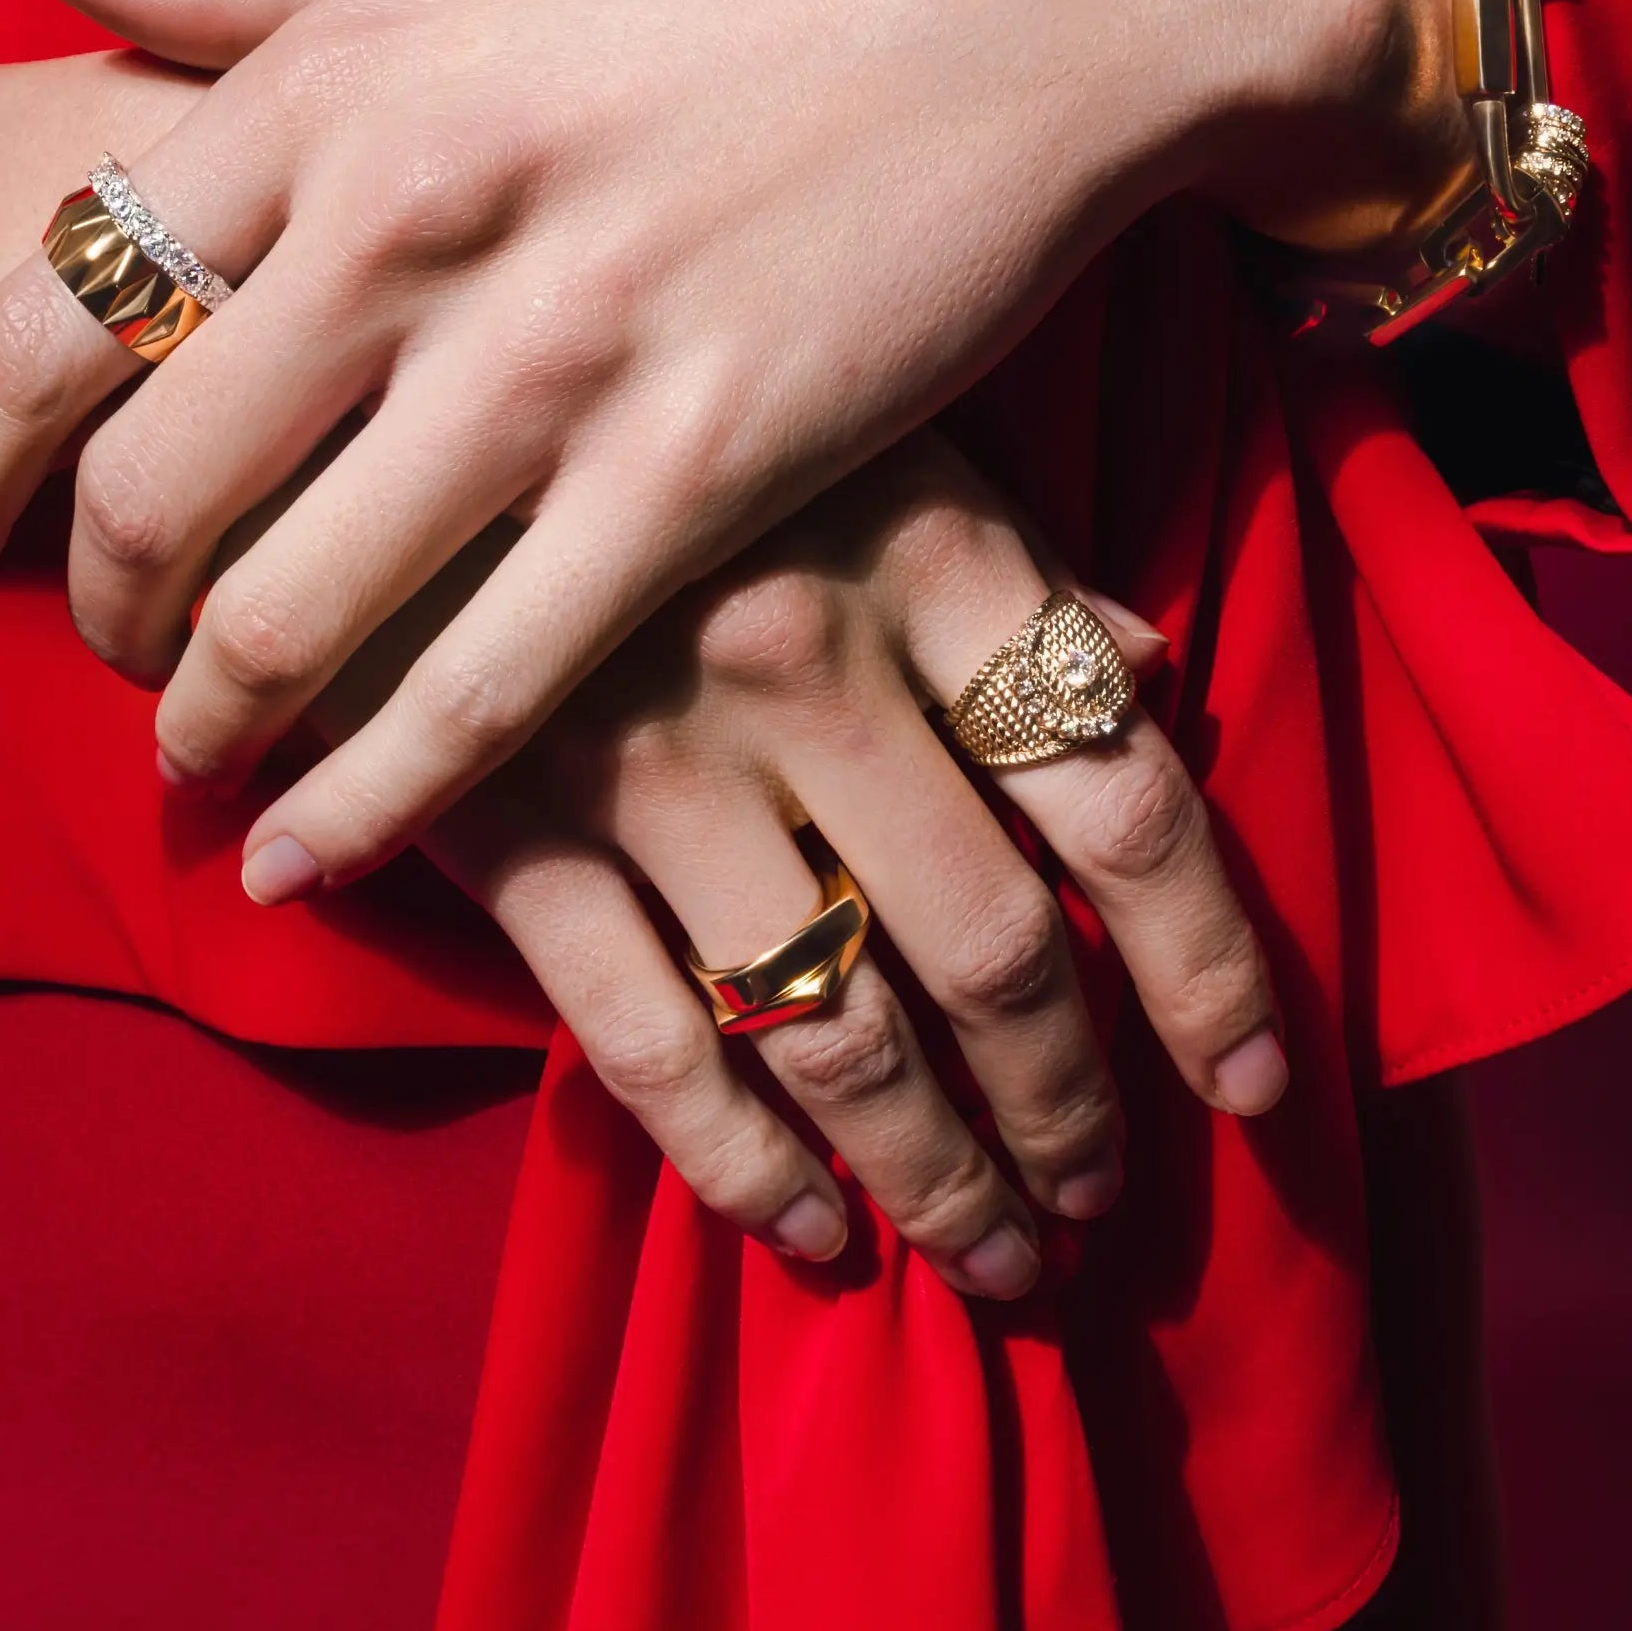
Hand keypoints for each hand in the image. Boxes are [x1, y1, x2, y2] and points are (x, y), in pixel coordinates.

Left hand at [0, 0, 1465, 866]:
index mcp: (339, 77)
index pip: (46, 309)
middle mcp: (412, 218)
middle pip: (143, 487)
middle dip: (81, 616)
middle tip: (86, 670)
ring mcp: (559, 352)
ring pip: (288, 611)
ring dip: (206, 725)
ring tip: (193, 772)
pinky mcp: (707, 468)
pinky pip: (489, 684)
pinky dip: (375, 797)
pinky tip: (314, 852)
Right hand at [294, 434, 1284, 1298]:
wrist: (375, 372)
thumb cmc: (656, 393)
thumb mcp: (856, 425)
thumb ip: (1005, 557)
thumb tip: (1147, 668)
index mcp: (922, 545)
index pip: (1120, 793)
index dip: (1206, 960)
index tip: (1256, 1080)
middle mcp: (807, 658)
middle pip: (996, 944)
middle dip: (1070, 1108)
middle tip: (1102, 1203)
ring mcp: (651, 753)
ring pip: (839, 1026)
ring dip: (938, 1174)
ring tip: (997, 1259)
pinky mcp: (510, 822)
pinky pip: (651, 1043)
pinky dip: (744, 1169)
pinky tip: (816, 1239)